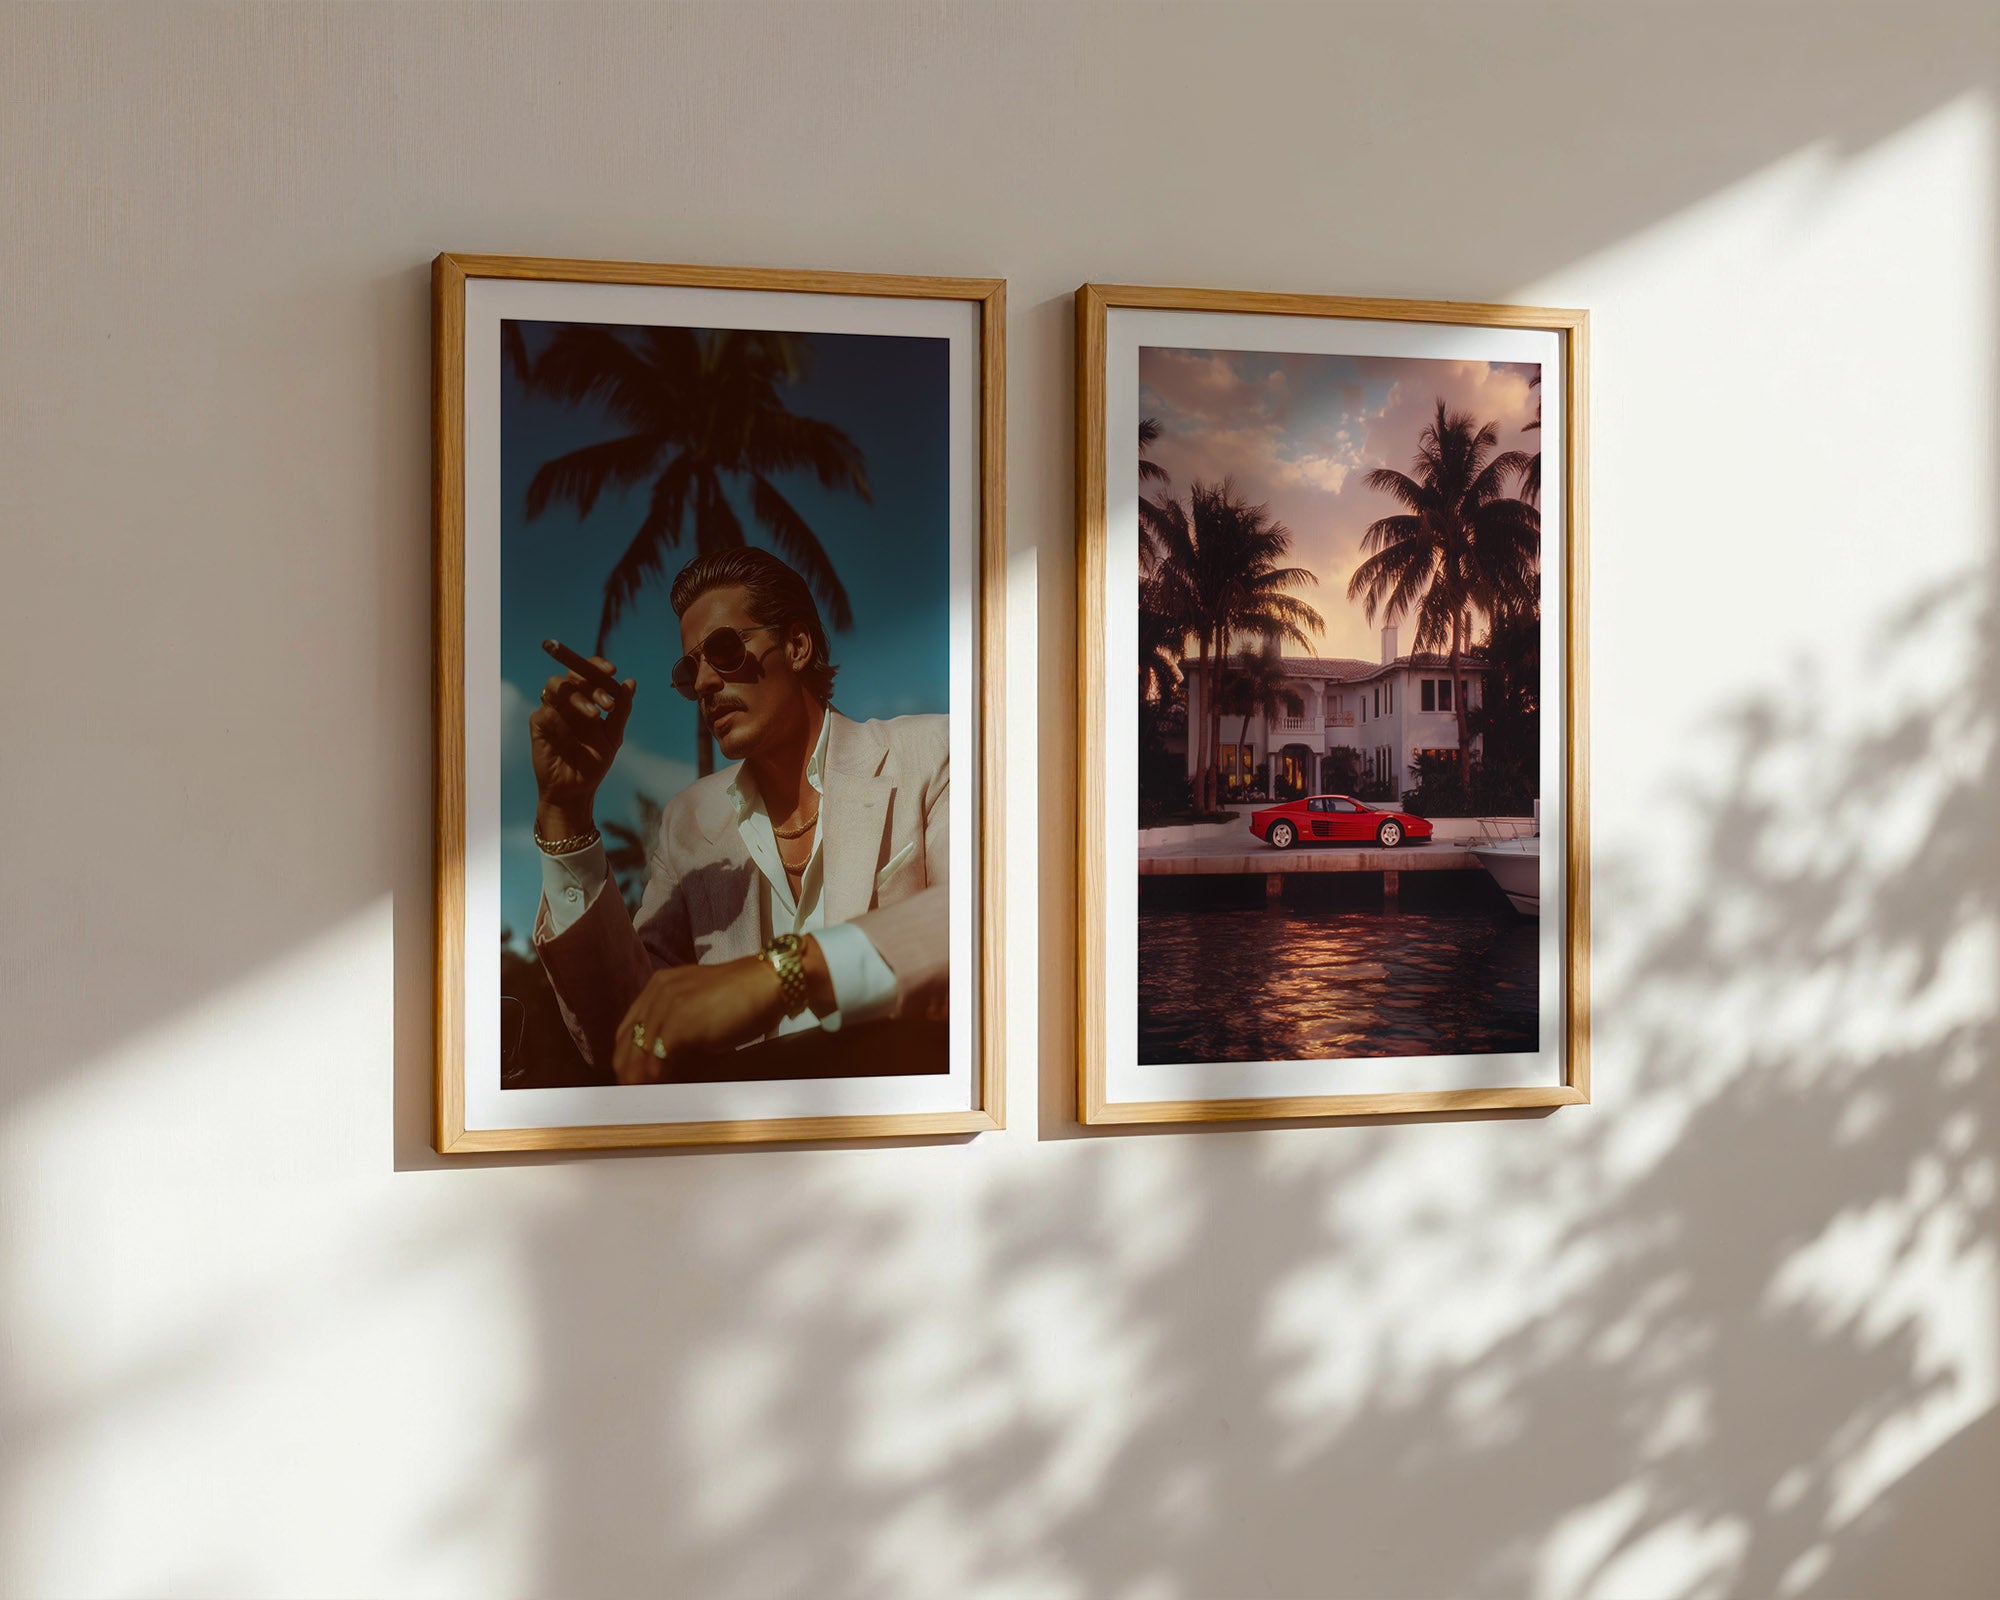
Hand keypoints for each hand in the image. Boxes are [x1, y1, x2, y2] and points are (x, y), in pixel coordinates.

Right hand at [529, 655, 633, 834]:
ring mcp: (551, 711)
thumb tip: (631, 682)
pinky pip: (546, 712)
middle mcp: (567, 702)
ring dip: (577, 697)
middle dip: (591, 682)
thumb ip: (621, 710)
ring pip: (556, 686)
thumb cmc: (594, 763)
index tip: (613, 671)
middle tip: (608, 704)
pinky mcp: (538, 724)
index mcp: (586, 700)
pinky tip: (572, 738)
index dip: (597, 666)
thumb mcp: (613, 736)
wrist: (576, 790)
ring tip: (594, 716)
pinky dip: (562, 720)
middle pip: (572, 674)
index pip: (588, 672)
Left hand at [612, 957, 787, 1083]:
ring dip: (645, 1080)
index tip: (635, 1079)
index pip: (628, 1030)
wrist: (769, 983)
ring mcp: (667, 1006)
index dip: (629, 1058)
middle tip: (640, 1096)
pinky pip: (658, 1060)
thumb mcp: (703, 1007)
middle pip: (627, 1044)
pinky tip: (669, 1089)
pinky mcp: (680, 1022)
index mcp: (660, 986)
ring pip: (640, 1055)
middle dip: (631, 1073)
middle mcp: (658, 993)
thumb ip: (680, 1027)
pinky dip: (661, 1079)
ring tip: (654, 1098)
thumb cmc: (745, 999)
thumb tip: (667, 1065)